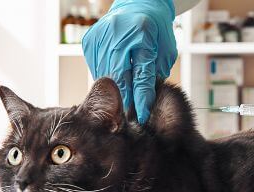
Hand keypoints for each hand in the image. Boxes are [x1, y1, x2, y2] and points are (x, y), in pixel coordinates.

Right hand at [82, 0, 176, 123]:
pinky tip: (115, 81)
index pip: (141, 73)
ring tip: (122, 104)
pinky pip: (97, 70)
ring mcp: (99, 38)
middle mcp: (116, 34)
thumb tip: (145, 103)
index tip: (141, 116)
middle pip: (119, 77)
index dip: (141, 98)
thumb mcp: (164, 50)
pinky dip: (108, 79)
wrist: (137, 5)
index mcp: (142, 33)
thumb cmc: (156, 30)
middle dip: (125, 100)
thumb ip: (155, 74)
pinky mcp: (88, 42)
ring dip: (114, 92)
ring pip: (106, 76)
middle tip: (129, 118)